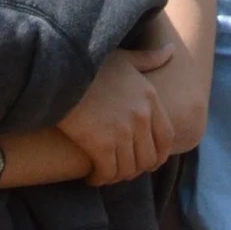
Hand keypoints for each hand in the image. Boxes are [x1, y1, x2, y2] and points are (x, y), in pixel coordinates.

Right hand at [58, 44, 183, 184]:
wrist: (60, 69)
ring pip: (128, 169)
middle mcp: (141, 117)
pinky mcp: (101, 144)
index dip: (158, 156)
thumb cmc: (89, 61)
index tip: (148, 163)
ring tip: (105, 175)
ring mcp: (123, 132)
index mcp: (150, 99)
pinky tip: (91, 178)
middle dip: (135, 169)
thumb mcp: (124, 57)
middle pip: (148, 158)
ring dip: (117, 176)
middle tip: (121, 170)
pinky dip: (100, 179)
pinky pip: (108, 172)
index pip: (166, 138)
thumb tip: (171, 50)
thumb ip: (149, 58)